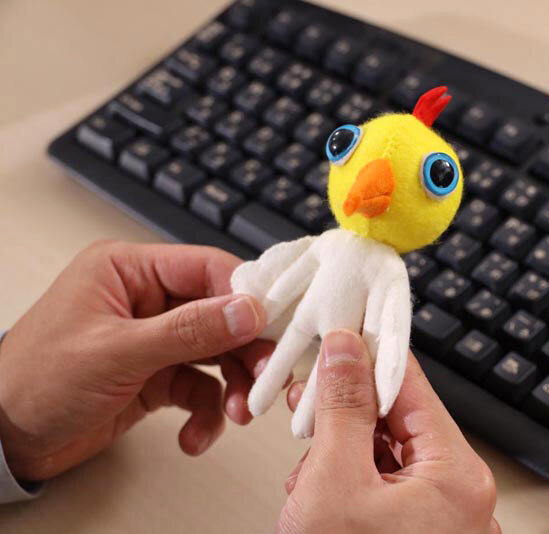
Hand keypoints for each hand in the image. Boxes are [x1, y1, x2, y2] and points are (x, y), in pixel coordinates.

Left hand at [0, 241, 275, 480]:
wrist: (2, 440)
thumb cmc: (34, 381)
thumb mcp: (116, 352)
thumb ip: (187, 331)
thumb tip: (247, 311)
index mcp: (130, 271)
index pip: (207, 269)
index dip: (246, 295)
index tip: (273, 325)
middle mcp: (147, 300)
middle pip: (220, 314)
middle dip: (245, 349)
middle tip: (267, 377)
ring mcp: (154, 339)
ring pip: (216, 353)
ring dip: (233, 385)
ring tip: (239, 412)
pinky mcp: (156, 376)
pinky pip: (200, 388)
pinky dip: (207, 412)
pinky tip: (195, 435)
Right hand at [279, 330, 500, 533]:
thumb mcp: (334, 482)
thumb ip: (341, 407)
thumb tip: (347, 350)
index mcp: (457, 476)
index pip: (414, 386)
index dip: (371, 354)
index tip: (343, 331)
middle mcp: (459, 496)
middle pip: (400, 420)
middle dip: (347, 413)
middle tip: (310, 405)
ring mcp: (439, 520)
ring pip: (388, 453)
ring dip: (342, 450)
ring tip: (309, 472)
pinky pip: (386, 487)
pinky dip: (349, 481)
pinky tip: (319, 493)